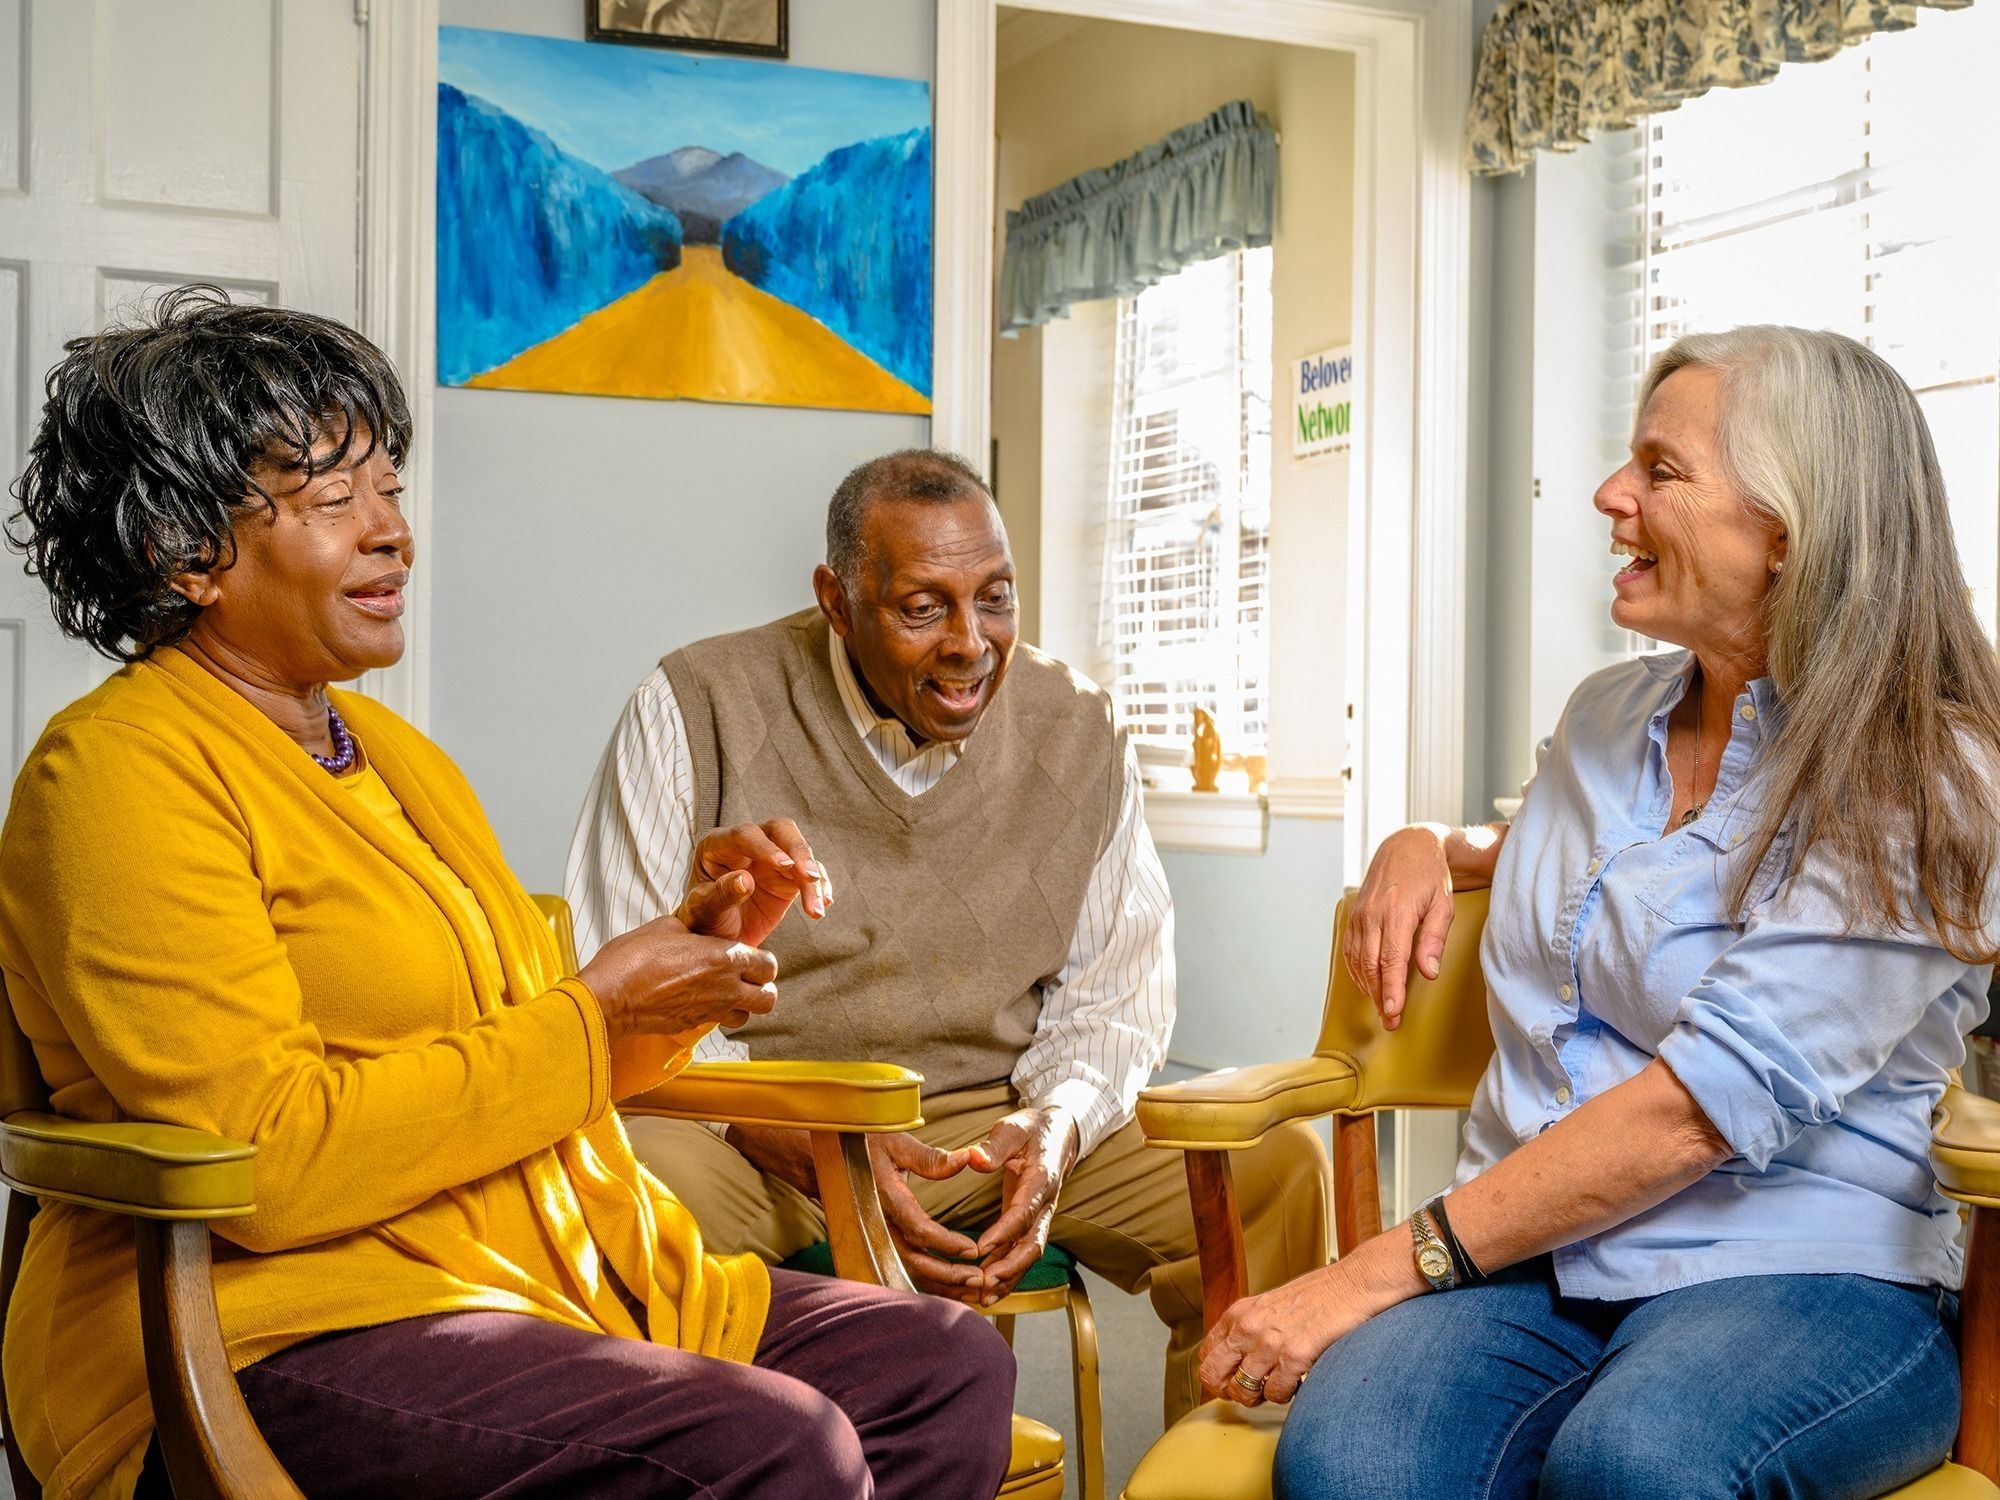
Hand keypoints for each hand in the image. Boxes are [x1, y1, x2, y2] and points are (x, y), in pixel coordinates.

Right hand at [577, 889, 778, 1043]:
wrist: (609, 996)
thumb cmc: (634, 957)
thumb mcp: (668, 926)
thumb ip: (695, 929)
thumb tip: (700, 929)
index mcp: (724, 957)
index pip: (768, 965)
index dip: (761, 961)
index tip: (747, 956)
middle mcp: (725, 987)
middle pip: (769, 996)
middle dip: (761, 986)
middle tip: (744, 977)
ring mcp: (711, 1010)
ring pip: (748, 1015)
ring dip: (743, 1004)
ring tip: (725, 992)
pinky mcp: (693, 1025)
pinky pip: (719, 1022)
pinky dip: (717, 1015)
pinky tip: (700, 1001)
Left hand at [690, 818, 832, 947]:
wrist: (716, 940)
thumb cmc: (703, 921)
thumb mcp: (704, 911)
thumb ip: (721, 895)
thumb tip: (745, 879)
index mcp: (718, 845)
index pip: (744, 835)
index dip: (765, 847)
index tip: (785, 865)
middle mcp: (747, 845)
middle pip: (780, 830)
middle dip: (798, 851)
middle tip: (809, 876)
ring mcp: (770, 859)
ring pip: (800, 854)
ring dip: (813, 878)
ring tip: (817, 909)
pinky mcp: (788, 877)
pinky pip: (810, 874)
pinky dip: (820, 888)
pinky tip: (823, 905)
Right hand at [725, 1126, 984, 1299]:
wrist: (816, 1154)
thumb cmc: (861, 1143)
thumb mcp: (896, 1141)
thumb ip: (931, 1158)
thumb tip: (967, 1159)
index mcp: (884, 1197)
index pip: (918, 1229)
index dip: (946, 1243)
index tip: (972, 1250)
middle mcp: (875, 1223)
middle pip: (912, 1260)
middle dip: (947, 1275)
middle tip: (979, 1279)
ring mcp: (870, 1236)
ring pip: (905, 1269)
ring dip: (937, 1283)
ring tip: (970, 1289)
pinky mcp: (870, 1241)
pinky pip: (898, 1266)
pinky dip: (923, 1279)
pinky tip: (946, 1285)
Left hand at [966, 1106, 1080, 1304]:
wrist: (1059, 1134)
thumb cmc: (1032, 1130)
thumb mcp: (1013, 1128)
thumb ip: (994, 1145)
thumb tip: (973, 1158)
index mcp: (1041, 1180)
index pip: (1025, 1212)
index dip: (1005, 1232)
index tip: (981, 1247)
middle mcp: (1046, 1204)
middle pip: (1033, 1244)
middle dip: (1011, 1267)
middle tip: (985, 1284)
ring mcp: (1041, 1217)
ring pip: (1029, 1255)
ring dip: (1008, 1278)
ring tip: (983, 1297)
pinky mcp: (1032, 1223)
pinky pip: (1022, 1253)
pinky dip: (1007, 1273)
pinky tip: (987, 1289)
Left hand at [1199, 1264, 1369, 1407]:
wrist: (1353, 1284)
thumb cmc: (1318, 1296)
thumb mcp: (1270, 1306)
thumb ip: (1250, 1329)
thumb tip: (1235, 1361)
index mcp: (1239, 1313)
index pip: (1207, 1355)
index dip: (1218, 1375)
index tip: (1233, 1381)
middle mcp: (1249, 1326)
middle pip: (1214, 1376)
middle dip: (1231, 1391)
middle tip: (1251, 1392)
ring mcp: (1270, 1342)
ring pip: (1243, 1391)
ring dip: (1261, 1396)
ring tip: (1279, 1384)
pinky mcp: (1295, 1356)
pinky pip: (1276, 1394)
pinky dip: (1287, 1394)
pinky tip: (1298, 1380)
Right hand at [1344, 824, 1455, 1028]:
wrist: (1406, 847)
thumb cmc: (1430, 877)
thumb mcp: (1443, 904)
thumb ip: (1434, 939)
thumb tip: (1429, 973)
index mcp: (1398, 912)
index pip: (1391, 959)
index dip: (1391, 989)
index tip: (1393, 1012)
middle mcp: (1373, 914)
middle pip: (1371, 965)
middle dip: (1380, 996)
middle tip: (1391, 1021)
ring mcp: (1360, 915)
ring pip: (1358, 960)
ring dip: (1368, 987)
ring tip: (1382, 1008)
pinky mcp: (1354, 915)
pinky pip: (1351, 950)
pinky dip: (1358, 971)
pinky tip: (1368, 984)